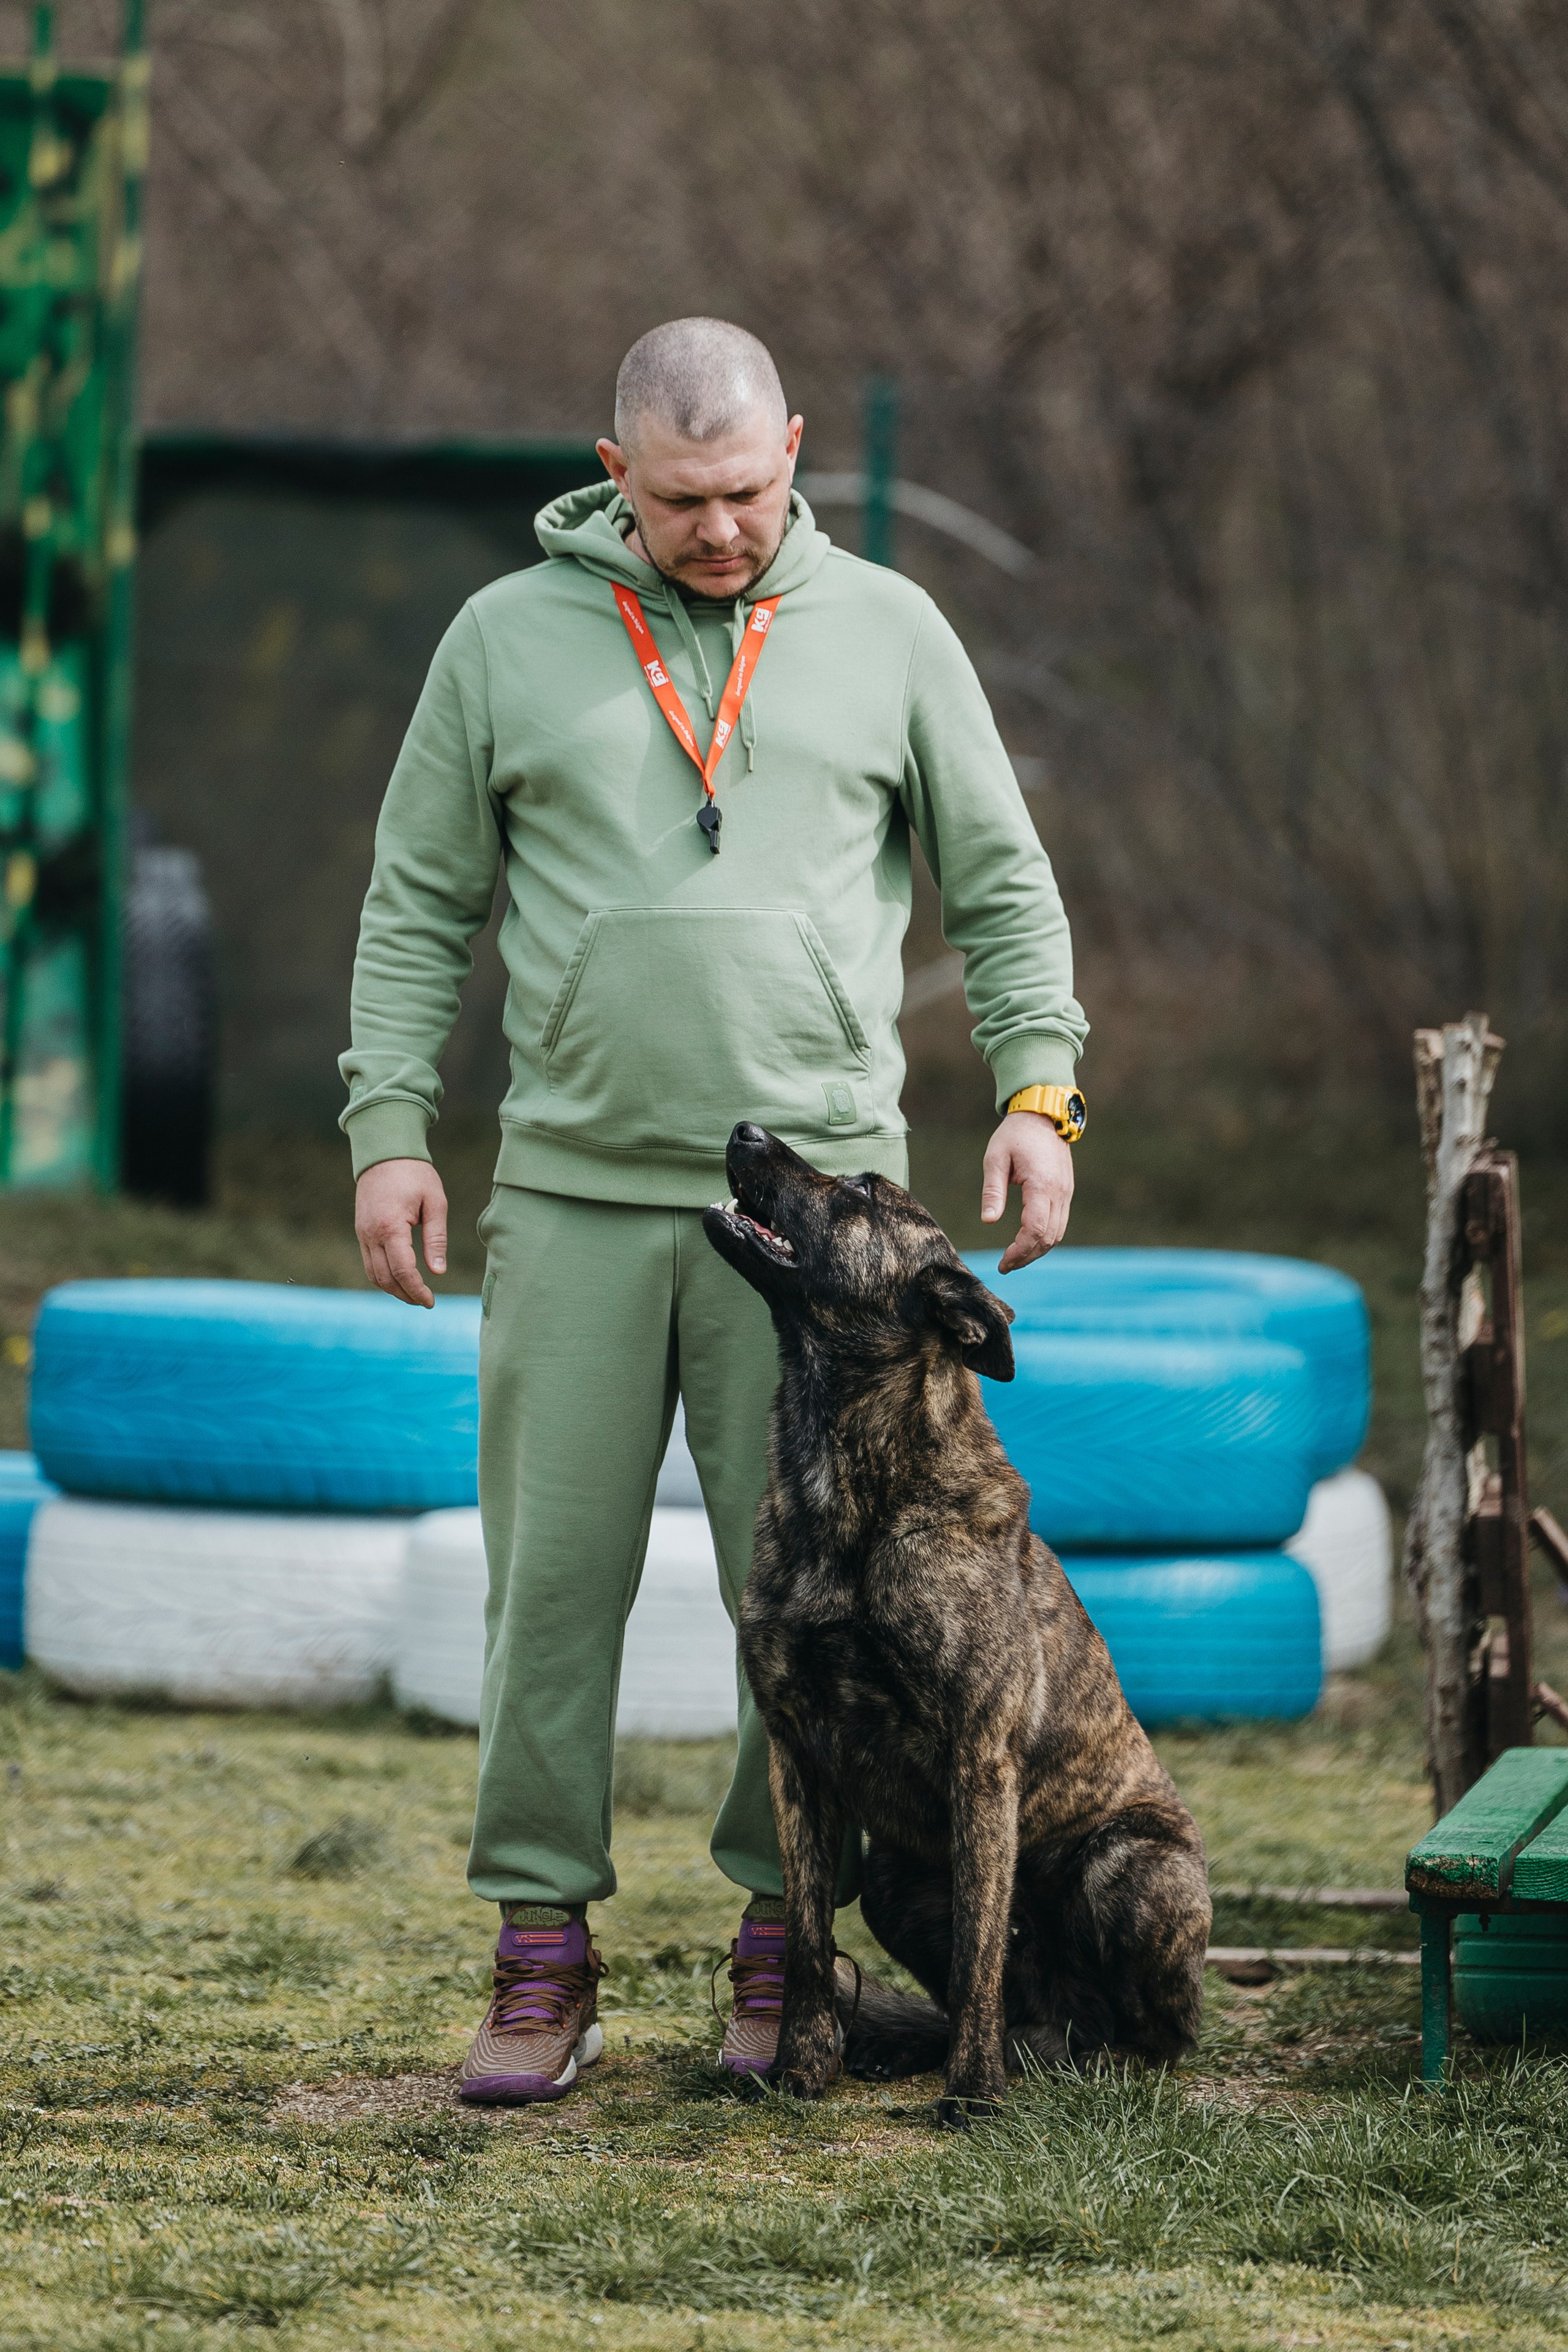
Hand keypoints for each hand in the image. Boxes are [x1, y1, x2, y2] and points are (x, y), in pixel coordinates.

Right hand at [355, 1158, 448, 1306]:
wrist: (384, 1153)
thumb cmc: (414, 1174)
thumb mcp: (435, 1202)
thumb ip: (436, 1239)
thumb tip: (438, 1272)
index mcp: (391, 1227)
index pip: (402, 1270)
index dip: (417, 1290)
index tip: (431, 1301)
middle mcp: (371, 1234)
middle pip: (385, 1278)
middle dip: (405, 1295)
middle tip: (425, 1301)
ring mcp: (362, 1234)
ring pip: (373, 1274)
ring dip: (393, 1289)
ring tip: (414, 1294)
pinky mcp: (361, 1231)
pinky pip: (369, 1262)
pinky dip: (383, 1276)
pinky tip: (400, 1279)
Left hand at [981, 1112, 1073, 1272]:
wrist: (1043, 1114)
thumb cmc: (1015, 1135)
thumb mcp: (995, 1158)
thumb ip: (993, 1190)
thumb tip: (988, 1221)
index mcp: (1041, 1185)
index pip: (1034, 1229)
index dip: (1019, 1251)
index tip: (1003, 1262)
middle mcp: (1059, 1192)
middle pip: (1048, 1238)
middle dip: (1027, 1257)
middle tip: (1005, 1266)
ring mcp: (1066, 1192)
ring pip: (1057, 1234)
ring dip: (1037, 1250)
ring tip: (1015, 1259)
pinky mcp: (1066, 1191)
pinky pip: (1060, 1223)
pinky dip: (1045, 1238)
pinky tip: (1028, 1242)